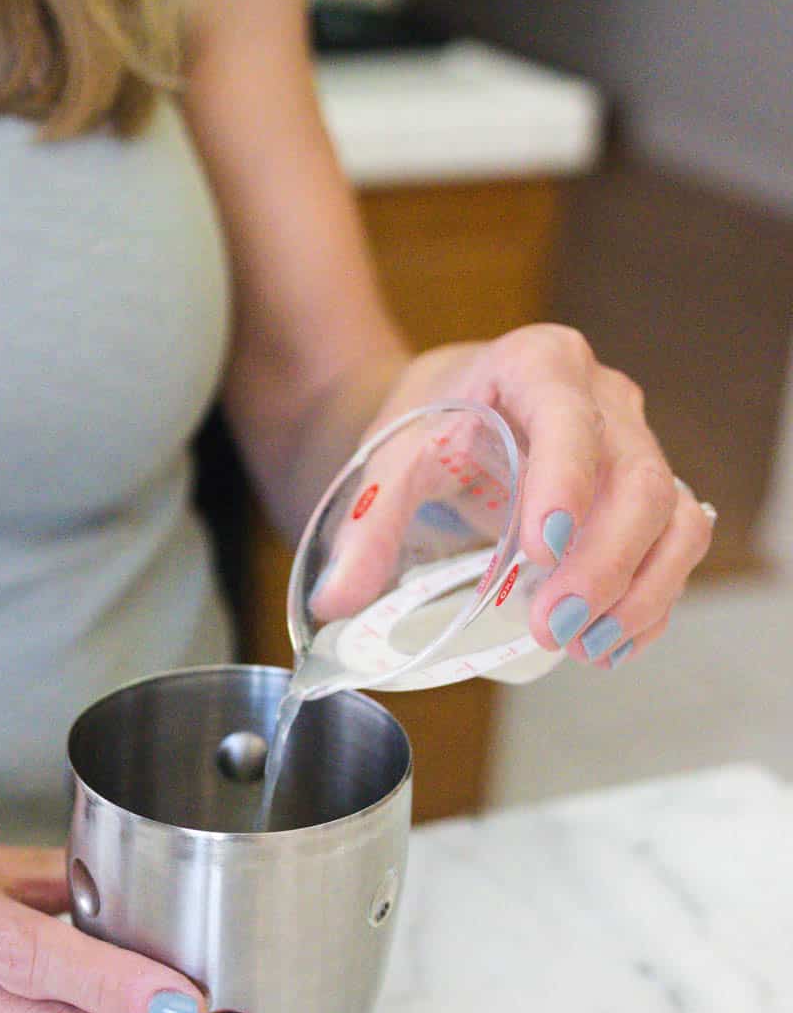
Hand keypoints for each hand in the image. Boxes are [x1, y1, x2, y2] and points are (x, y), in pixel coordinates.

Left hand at [370, 325, 715, 667]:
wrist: (452, 415)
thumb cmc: (432, 426)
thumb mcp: (391, 462)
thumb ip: (367, 527)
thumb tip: (336, 601)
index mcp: (541, 366)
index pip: (570, 420)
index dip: (566, 484)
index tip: (541, 550)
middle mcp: (605, 399)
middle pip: (639, 481)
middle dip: (602, 564)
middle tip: (553, 626)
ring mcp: (637, 447)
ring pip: (673, 517)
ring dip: (639, 591)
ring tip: (586, 646)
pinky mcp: (649, 497)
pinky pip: (677, 547)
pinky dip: (651, 601)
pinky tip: (608, 644)